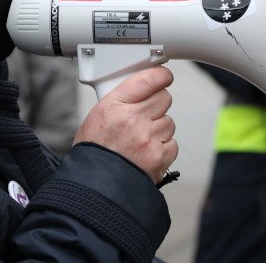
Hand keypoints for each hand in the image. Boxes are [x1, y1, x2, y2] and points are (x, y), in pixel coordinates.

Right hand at [74, 66, 177, 183]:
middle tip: (146, 114)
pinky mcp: (160, 157)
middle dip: (157, 104)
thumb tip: (142, 88)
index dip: (160, 76)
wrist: (95, 187)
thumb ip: (120, 100)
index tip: (164, 76)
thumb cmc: (93, 152)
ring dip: (159, 128)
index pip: (147, 79)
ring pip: (169, 121)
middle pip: (163, 98)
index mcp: (114, 106)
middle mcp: (133, 120)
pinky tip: (147, 152)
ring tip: (141, 139)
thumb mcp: (97, 116)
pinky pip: (172, 143)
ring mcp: (149, 139)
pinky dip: (163, 147)